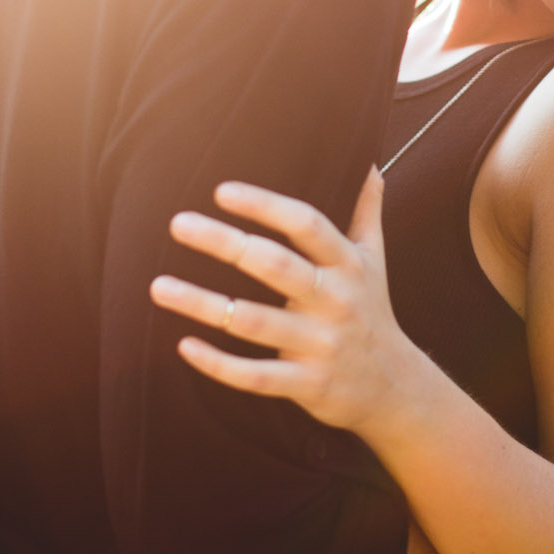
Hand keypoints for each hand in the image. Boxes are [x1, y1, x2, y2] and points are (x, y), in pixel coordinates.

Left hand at [152, 169, 422, 435]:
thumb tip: (370, 165)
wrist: (395, 388)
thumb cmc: (372, 313)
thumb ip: (366, 212)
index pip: (306, 225)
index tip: (222, 192)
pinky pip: (256, 375)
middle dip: (225, 243)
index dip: (265, 206)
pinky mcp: (307, 384)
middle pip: (275, 265)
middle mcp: (336, 301)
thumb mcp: (375, 261)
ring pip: (253, 322)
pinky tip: (184, 345)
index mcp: (347, 265)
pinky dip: (218, 364)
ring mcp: (321, 345)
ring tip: (159, 286)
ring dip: (203, 304)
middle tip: (178, 223)